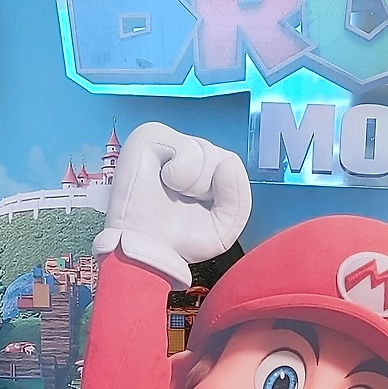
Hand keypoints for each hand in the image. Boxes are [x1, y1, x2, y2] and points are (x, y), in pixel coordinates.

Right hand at [92, 122, 250, 287]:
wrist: (149, 251)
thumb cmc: (179, 239)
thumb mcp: (226, 224)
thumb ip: (239, 195)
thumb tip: (227, 163)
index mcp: (199, 166)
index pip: (229, 162)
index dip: (222, 191)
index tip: (199, 208)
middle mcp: (182, 150)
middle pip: (219, 156)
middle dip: (207, 189)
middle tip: (181, 203)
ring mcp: (165, 141)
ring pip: (206, 151)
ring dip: (194, 184)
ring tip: (170, 194)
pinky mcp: (148, 138)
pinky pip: (186, 147)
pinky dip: (181, 172)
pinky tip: (163, 181)